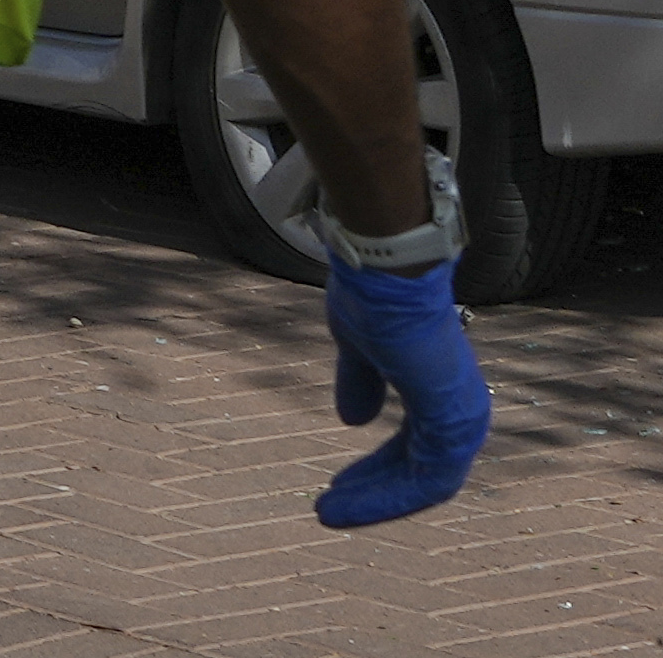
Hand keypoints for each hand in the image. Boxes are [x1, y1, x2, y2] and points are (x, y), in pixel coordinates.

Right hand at [315, 256, 488, 527]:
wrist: (386, 276)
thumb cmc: (374, 300)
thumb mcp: (359, 350)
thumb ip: (361, 385)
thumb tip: (352, 420)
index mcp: (438, 392)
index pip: (412, 448)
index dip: (376, 470)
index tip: (336, 485)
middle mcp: (459, 411)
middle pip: (419, 470)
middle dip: (373, 490)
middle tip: (327, 507)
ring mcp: (461, 419)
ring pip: (424, 483)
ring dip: (376, 501)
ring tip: (327, 513)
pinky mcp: (453, 424)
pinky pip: (427, 479)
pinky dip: (388, 495)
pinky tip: (347, 499)